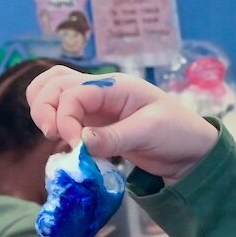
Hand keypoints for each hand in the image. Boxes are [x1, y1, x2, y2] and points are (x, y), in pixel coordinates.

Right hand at [26, 66, 216, 181]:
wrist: (192, 152)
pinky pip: (65, 116)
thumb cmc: (179, 133)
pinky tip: (61, 143)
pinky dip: (55, 124)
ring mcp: (97, 107)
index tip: (73, 143)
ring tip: (52, 135)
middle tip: (52, 135)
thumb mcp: (150, 132)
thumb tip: (80, 143)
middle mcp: (102, 91)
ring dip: (44, 110)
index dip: (65, 116)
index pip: (74, 91)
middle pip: (55, 84)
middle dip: (45, 107)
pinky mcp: (95, 125)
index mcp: (117, 85)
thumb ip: (114, 137)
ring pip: (54, 94)